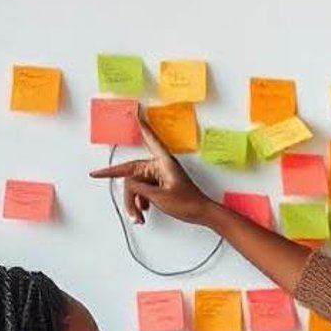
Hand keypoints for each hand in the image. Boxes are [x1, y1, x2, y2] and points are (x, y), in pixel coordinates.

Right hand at [89, 113, 217, 226]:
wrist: (202, 214)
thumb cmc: (189, 203)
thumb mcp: (159, 197)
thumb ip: (139, 188)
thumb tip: (128, 184)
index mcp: (164, 162)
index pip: (150, 140)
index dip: (142, 127)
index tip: (136, 113)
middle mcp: (160, 166)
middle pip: (133, 174)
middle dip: (130, 196)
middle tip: (128, 209)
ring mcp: (160, 176)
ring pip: (136, 186)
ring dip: (135, 203)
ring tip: (139, 217)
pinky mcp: (161, 185)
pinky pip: (143, 190)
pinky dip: (141, 202)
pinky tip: (144, 211)